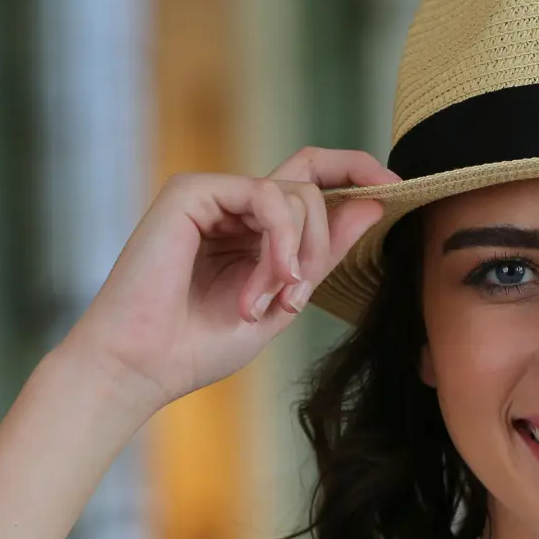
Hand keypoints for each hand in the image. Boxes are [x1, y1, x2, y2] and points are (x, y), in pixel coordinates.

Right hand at [60, 147, 396, 413]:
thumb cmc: (199, 346)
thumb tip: (373, 204)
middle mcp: (233, 203)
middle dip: (326, 237)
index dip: (355, 171)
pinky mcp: (193, 191)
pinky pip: (267, 196)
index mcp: (251, 227)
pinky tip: (266, 283)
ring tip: (271, 301)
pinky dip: (279, 241)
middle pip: (311, 180)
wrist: (142, 366)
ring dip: (299, 254)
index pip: (311, 178)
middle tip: (299, 291)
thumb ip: (323, 254)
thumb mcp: (283, 300)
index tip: (396, 189)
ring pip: (296, 193)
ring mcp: (212, 193)